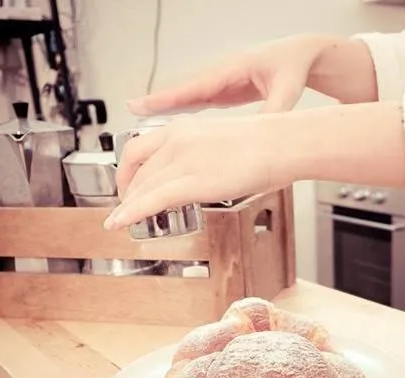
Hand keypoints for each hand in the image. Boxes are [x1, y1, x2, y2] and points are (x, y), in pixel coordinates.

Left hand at [104, 114, 285, 229]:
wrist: (286, 143)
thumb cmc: (270, 145)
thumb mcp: (226, 143)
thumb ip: (207, 156)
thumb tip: (208, 173)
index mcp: (185, 127)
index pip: (140, 147)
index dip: (127, 171)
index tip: (127, 185)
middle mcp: (177, 139)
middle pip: (136, 168)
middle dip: (126, 191)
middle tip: (125, 207)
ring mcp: (183, 159)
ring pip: (141, 186)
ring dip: (127, 206)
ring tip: (121, 222)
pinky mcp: (193, 181)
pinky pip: (151, 200)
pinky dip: (130, 213)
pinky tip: (118, 223)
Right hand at [127, 34, 375, 116]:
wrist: (302, 56)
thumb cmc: (294, 65)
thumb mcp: (287, 89)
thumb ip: (274, 110)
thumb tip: (264, 130)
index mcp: (232, 70)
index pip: (194, 86)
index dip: (169, 97)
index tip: (145, 103)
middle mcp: (221, 76)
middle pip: (183, 91)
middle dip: (157, 102)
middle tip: (131, 109)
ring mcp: (222, 85)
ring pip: (188, 98)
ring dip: (166, 109)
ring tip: (141, 117)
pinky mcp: (226, 94)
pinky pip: (198, 104)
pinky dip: (182, 113)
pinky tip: (169, 126)